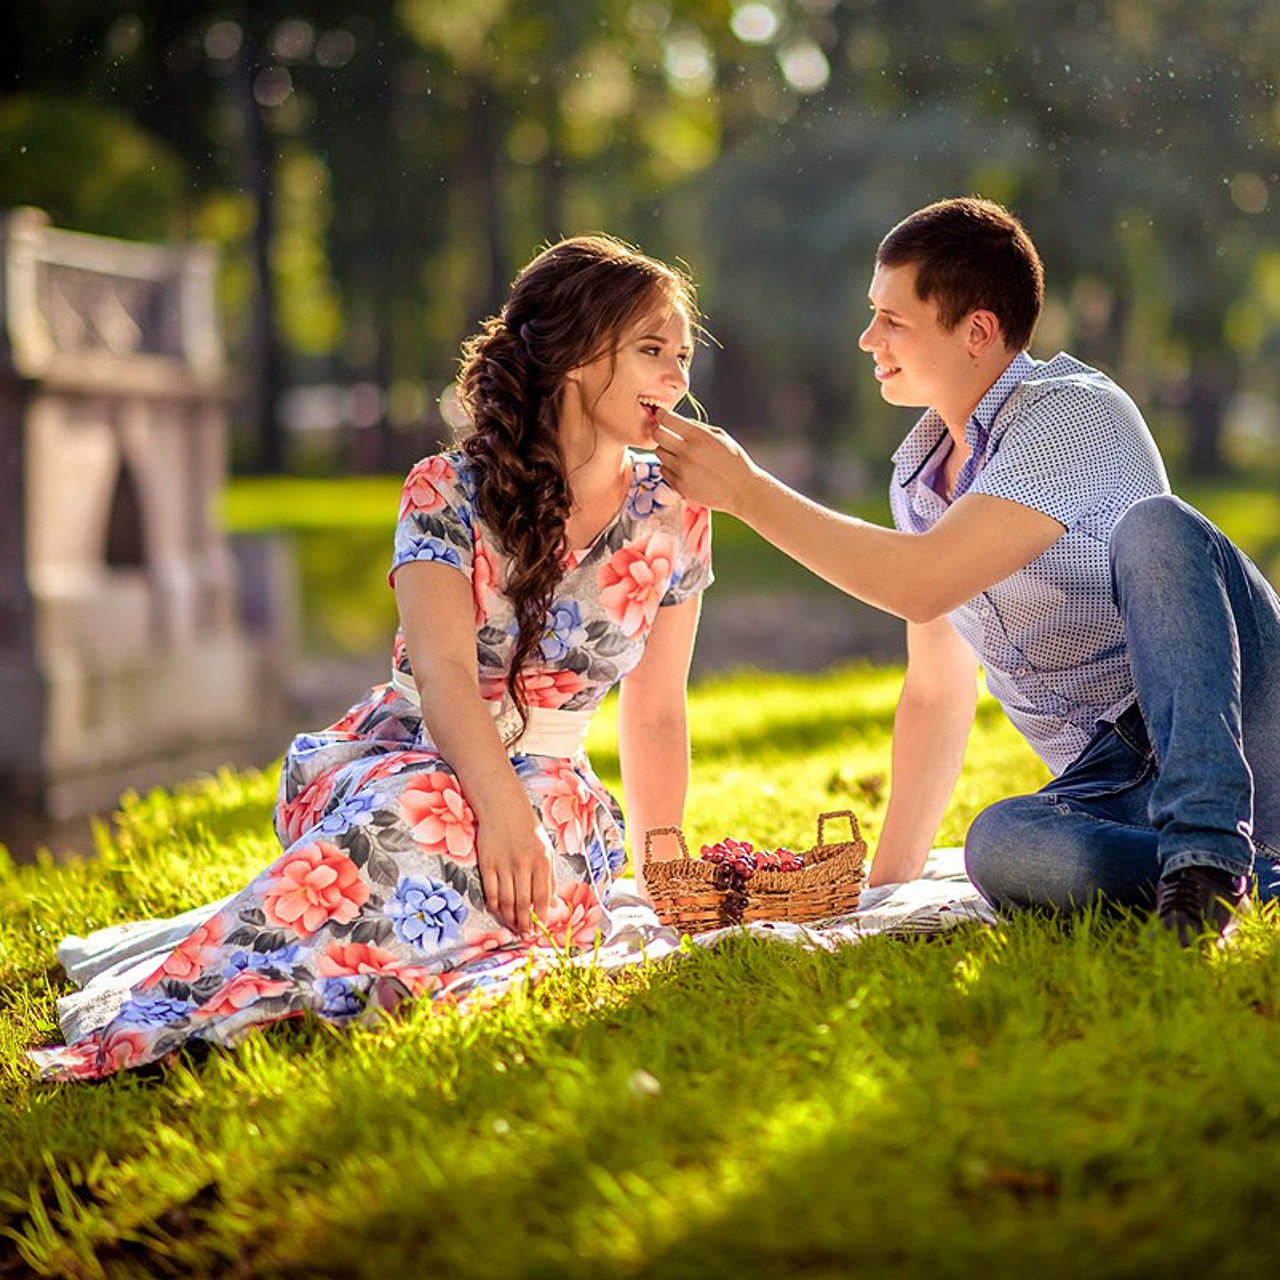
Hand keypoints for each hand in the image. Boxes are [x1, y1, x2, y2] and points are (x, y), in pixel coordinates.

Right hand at [474, 805, 553, 937]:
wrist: (503, 806)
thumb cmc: (528, 828)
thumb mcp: (547, 849)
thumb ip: (550, 877)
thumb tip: (553, 904)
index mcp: (542, 861)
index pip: (542, 898)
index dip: (540, 917)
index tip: (538, 929)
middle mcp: (523, 864)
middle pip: (522, 903)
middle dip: (524, 923)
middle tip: (524, 934)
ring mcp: (504, 864)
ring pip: (506, 901)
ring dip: (509, 918)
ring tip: (512, 928)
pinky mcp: (487, 863)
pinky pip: (490, 891)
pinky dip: (494, 906)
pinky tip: (497, 912)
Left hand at [653, 409, 758, 514]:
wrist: (741, 490)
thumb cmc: (734, 461)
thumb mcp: (720, 436)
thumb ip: (696, 427)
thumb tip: (677, 421)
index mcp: (699, 437)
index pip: (667, 419)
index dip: (662, 414)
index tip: (662, 414)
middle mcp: (688, 453)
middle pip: (657, 435)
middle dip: (659, 430)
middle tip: (667, 433)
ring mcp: (682, 470)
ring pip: (659, 452)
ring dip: (666, 450)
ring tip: (680, 453)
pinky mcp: (679, 486)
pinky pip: (663, 470)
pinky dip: (669, 466)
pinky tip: (683, 467)